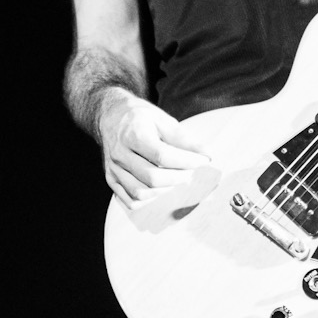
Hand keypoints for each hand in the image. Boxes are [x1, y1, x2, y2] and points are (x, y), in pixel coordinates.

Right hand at [98, 91, 212, 205]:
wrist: (110, 116)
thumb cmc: (140, 117)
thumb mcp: (163, 119)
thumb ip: (184, 139)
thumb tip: (207, 154)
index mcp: (133, 134)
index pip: (163, 156)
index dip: (187, 162)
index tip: (204, 161)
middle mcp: (120, 153)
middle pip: (152, 178)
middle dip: (179, 178)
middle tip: (192, 172)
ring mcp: (113, 168)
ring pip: (140, 192)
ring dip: (165, 191)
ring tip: (177, 180)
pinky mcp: (111, 179)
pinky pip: (129, 200)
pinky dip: (148, 201)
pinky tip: (160, 190)